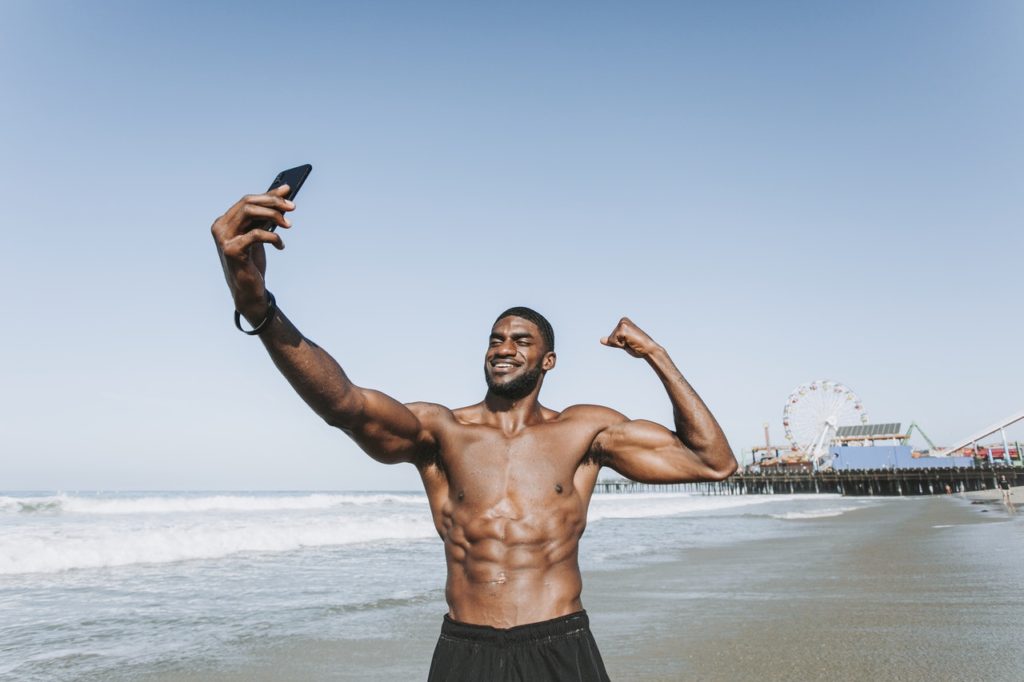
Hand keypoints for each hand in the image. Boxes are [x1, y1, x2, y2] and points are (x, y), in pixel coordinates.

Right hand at [211, 185, 294, 315]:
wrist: (249, 290)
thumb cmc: (253, 261)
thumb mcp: (261, 233)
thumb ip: (269, 212)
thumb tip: (284, 188)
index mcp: (225, 221)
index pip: (247, 200)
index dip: (269, 195)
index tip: (288, 193)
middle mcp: (220, 227)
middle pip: (248, 203)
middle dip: (272, 202)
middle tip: (293, 207)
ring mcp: (223, 238)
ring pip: (249, 213)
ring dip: (273, 215)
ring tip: (288, 224)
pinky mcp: (232, 251)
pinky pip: (255, 234)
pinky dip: (272, 236)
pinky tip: (280, 245)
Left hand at [600, 317, 662, 358]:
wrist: (649, 350)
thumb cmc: (638, 347)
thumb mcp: (623, 343)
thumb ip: (613, 341)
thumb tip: (601, 340)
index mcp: (623, 322)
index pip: (612, 336)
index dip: (619, 343)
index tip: (629, 341)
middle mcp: (622, 321)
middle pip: (611, 337)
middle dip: (619, 343)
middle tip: (631, 342)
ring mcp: (622, 324)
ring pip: (611, 340)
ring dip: (620, 344)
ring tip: (631, 342)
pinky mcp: (622, 330)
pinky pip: (613, 342)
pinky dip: (621, 345)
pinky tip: (630, 342)